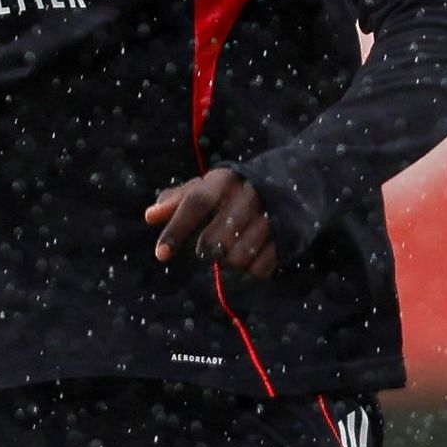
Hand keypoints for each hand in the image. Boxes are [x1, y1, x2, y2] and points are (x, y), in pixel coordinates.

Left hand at [144, 167, 281, 277]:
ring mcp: (271, 216)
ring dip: (229, 262)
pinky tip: (252, 256)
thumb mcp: (209, 185)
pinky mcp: (288, 235)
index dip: (176, 229)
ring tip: (231, 251)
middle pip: (215, 240)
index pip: (196, 203)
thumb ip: (178, 200)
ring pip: (237, 257)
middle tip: (209, 248)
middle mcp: (249, 194)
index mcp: (224, 179)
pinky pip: (260, 268)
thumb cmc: (237, 187)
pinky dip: (251, 269)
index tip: (161, 254)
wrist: (296, 177)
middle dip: (207, 250)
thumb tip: (150, 216)